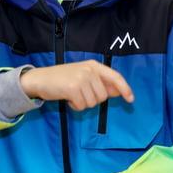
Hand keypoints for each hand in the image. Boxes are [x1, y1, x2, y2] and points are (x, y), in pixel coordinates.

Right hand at [19, 60, 134, 110]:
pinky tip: (67, 98)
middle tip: (80, 92)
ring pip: (92, 103)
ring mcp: (81, 78)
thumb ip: (101, 83)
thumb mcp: (84, 77)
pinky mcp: (72, 88)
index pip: (115, 77)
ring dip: (83, 103)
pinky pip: (81, 106)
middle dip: (93, 99)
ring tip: (72, 94)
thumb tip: (119, 91)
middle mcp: (89, 70)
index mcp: (94, 65)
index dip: (125, 88)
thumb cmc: (63, 79)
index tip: (131, 99)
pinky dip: (75, 106)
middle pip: (103, 96)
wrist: (41, 79)